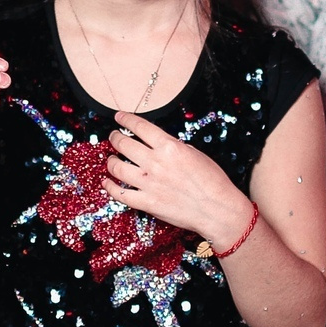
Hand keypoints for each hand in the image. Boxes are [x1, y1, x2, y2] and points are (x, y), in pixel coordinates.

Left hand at [103, 111, 252, 247]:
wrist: (218, 209)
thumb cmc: (212, 181)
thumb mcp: (195, 153)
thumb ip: (172, 147)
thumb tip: (157, 144)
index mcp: (169, 147)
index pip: (139, 127)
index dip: (125, 119)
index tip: (119, 117)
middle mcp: (155, 163)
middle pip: (123, 144)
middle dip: (115, 138)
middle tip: (114, 137)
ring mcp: (149, 184)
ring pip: (117, 167)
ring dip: (111, 161)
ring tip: (111, 159)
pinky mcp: (147, 203)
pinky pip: (120, 193)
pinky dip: (110, 186)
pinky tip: (106, 182)